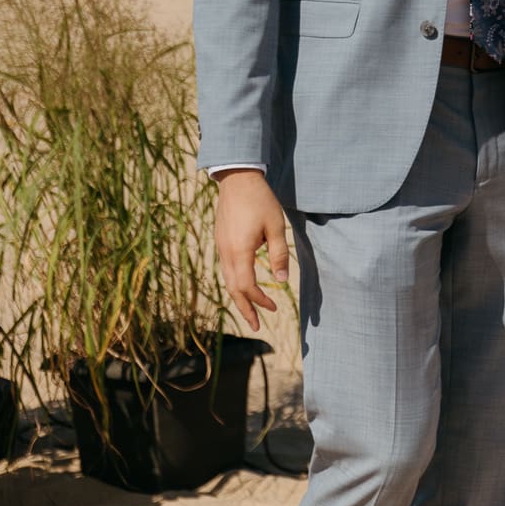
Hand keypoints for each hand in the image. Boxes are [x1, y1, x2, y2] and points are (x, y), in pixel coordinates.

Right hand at [214, 169, 288, 332]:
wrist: (237, 180)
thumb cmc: (260, 201)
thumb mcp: (276, 226)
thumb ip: (279, 254)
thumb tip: (283, 280)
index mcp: (240, 252)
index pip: (247, 286)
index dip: (260, 301)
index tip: (274, 308)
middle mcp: (226, 253)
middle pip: (233, 289)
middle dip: (245, 309)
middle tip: (257, 326)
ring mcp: (221, 247)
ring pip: (228, 280)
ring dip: (239, 297)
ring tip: (250, 310)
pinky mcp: (221, 241)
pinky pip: (226, 269)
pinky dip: (235, 283)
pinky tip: (244, 285)